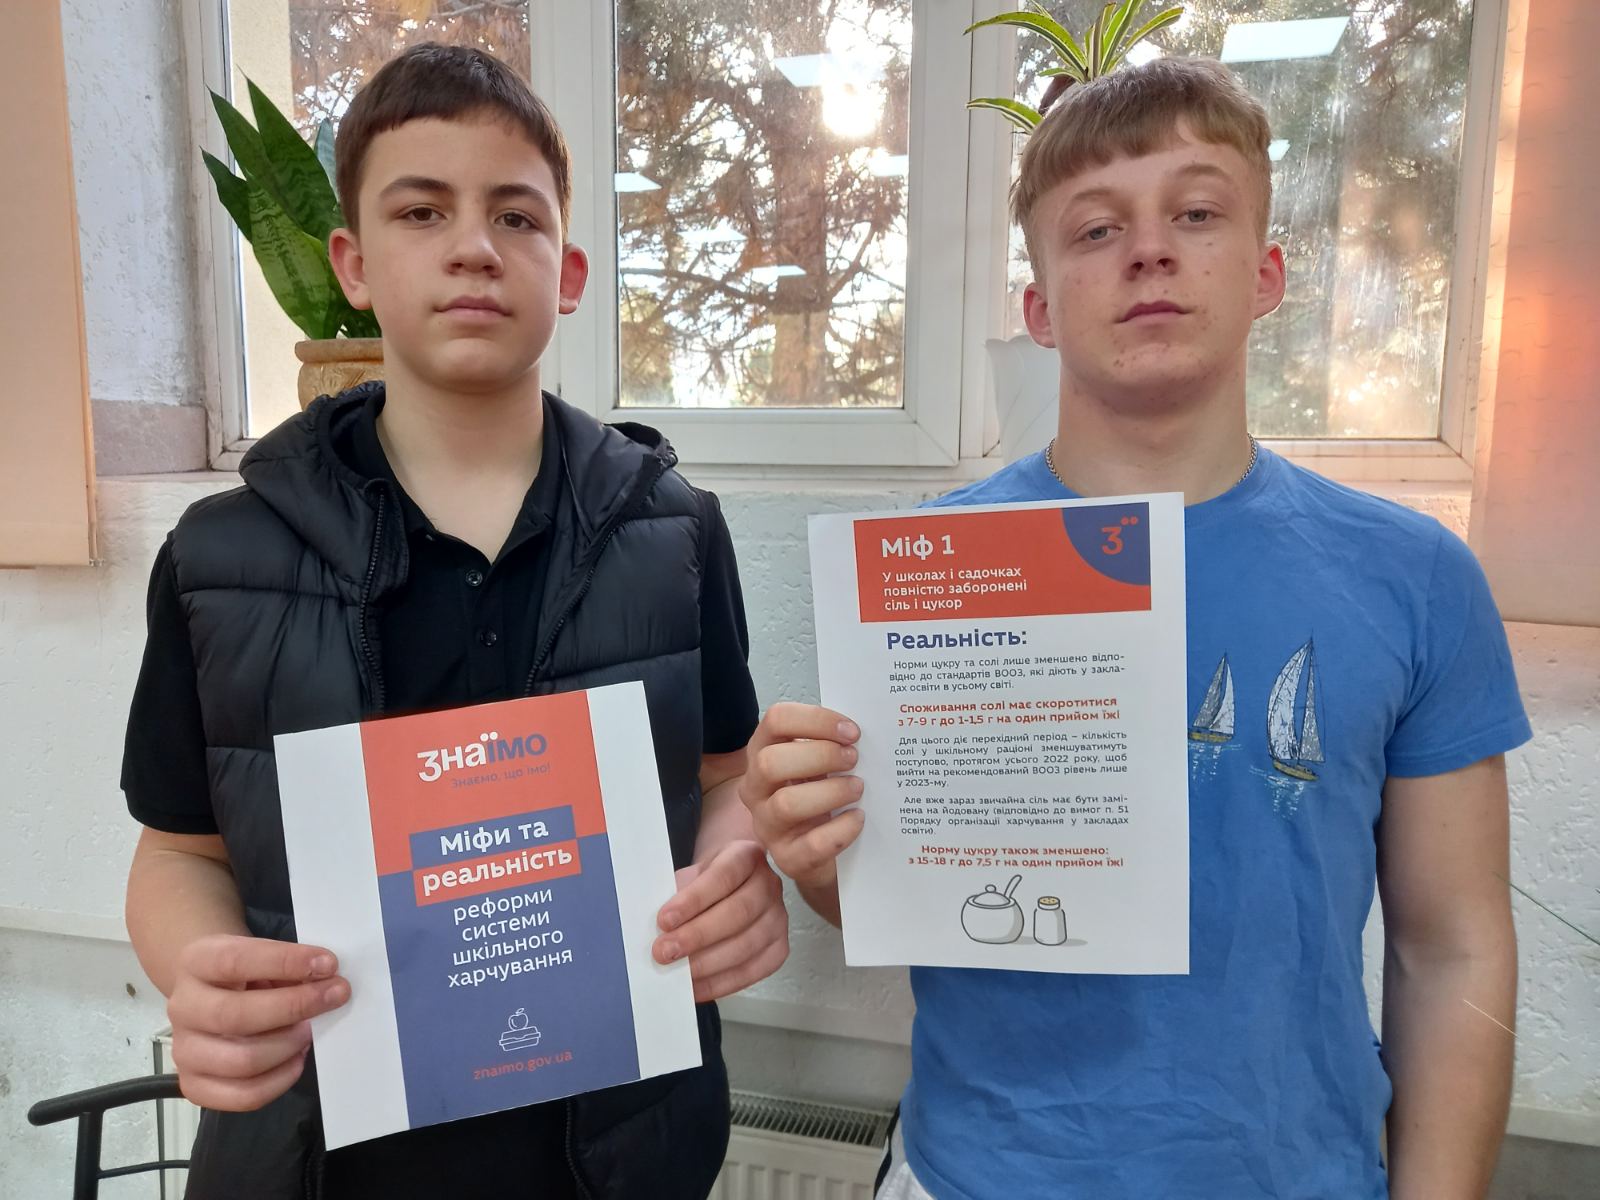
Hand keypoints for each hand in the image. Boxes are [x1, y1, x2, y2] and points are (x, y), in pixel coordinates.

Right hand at [166, 934, 350, 1110]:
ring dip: (288, 1046)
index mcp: (196, 962)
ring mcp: (184, 1050)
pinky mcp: (195, 1085)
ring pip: (241, 1061)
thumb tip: (329, 983)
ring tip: (309, 1032)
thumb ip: (290, 966)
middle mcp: (182, 1007)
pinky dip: (280, 1080)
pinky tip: (297, 1059)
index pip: (235, 961)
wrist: (210, 993)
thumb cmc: (246, 971)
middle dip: (294, 1007)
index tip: (328, 963)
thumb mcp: (263, 954)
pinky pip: (243, 1095)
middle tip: (333, 996)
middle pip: (234, 1016)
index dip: (285, 962)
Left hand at [653, 840, 787, 1002]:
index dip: (694, 899)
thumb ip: (677, 894)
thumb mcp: (691, 873)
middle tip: (664, 951)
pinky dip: (721, 983)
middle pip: (738, 912)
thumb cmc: (708, 880)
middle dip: (697, 936)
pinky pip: (753, 971)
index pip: (723, 876)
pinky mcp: (779, 948)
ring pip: (747, 945)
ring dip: (707, 963)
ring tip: (677, 973)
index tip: (664, 920)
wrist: (733, 881)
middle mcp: (769, 885)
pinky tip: (696, 987)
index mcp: (745, 856)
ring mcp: (778, 917)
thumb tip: (656, 929)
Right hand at [739, 702, 863, 892]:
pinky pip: (812, 844)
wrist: (823, 851)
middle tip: (854, 759)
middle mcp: (755, 787)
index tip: (851, 731)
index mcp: (763, 751)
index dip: (815, 720)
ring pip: (786, 804)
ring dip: (830, 792)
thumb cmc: (822, 795)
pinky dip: (841, 829)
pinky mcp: (787, 857)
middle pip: (770, 762)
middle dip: (820, 756)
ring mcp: (766, 825)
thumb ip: (832, 743)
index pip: (776, 720)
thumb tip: (861, 732)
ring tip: (858, 788)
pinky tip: (858, 818)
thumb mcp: (819, 764)